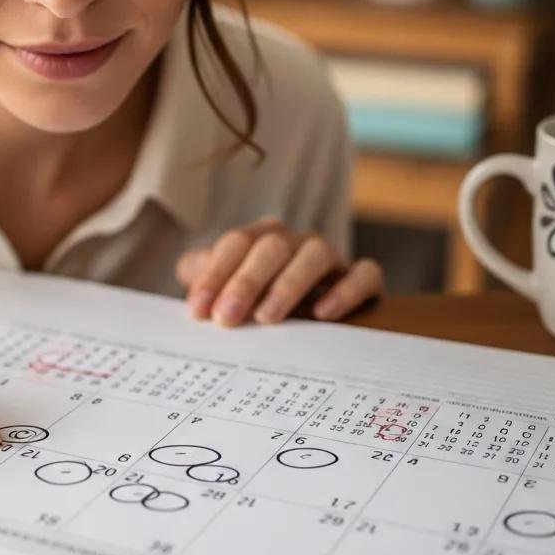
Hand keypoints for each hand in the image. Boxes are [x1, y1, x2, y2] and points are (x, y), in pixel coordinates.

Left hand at [175, 217, 382, 325]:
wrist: (305, 313)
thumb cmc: (255, 299)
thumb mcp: (222, 288)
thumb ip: (200, 278)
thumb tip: (191, 286)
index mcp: (259, 236)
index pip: (235, 244)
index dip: (215, 275)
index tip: (199, 310)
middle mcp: (295, 240)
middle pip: (271, 246)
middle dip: (245, 282)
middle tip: (227, 318)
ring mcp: (330, 256)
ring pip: (315, 253)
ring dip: (289, 283)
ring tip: (268, 318)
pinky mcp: (362, 278)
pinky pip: (364, 274)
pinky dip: (345, 290)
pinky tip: (323, 314)